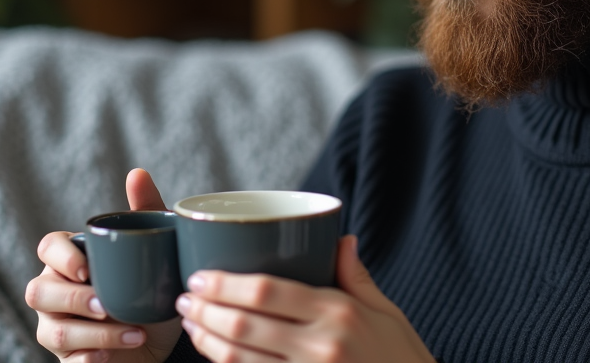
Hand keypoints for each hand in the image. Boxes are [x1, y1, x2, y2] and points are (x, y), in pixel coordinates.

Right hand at [26, 169, 184, 361]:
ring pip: (52, 330)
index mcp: (70, 259)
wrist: (161, 337)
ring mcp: (55, 327)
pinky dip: (91, 359)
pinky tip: (114, 355)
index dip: (61, 257)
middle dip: (73, 299)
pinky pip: (66, 362)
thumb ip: (145, 211)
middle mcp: (55, 292)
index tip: (87, 268)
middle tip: (108, 305)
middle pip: (38, 291)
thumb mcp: (154, 251)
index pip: (48, 247)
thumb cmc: (148, 286)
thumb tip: (137, 172)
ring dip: (93, 333)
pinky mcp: (67, 359)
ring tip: (133, 333)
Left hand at [176, 235, 435, 362]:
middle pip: (246, 324)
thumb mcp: (387, 312)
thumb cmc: (403, 357)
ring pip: (241, 359)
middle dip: (207, 310)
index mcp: (339, 312)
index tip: (200, 276)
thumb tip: (340, 237)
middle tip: (185, 298)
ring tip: (190, 325)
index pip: (269, 291)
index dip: (226, 284)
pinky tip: (214, 356)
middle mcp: (321, 346)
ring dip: (208, 341)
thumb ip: (357, 276)